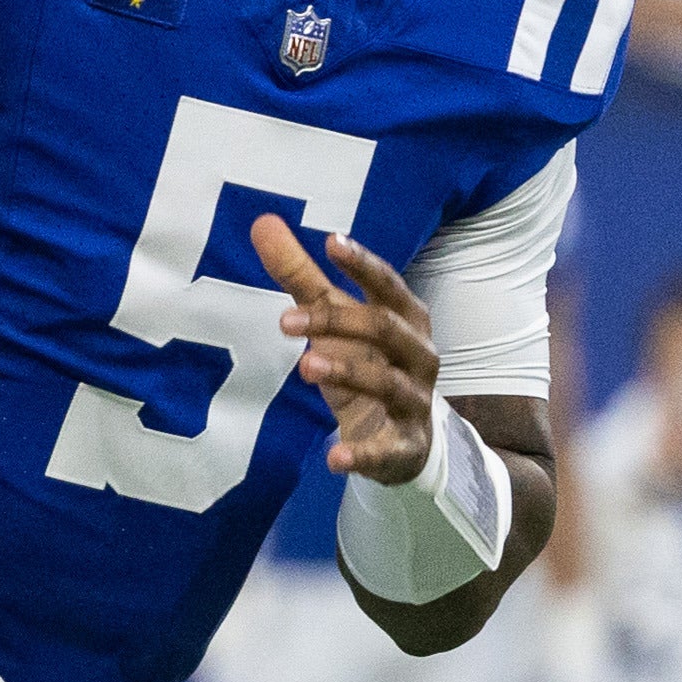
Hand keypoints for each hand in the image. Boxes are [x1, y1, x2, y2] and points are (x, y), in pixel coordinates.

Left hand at [250, 215, 438, 481]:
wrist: (405, 442)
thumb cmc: (368, 365)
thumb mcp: (336, 324)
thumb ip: (302, 277)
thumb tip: (263, 223)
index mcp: (405, 319)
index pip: (388, 286)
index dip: (363, 265)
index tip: (332, 243)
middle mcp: (418, 355)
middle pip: (385, 329)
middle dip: (339, 321)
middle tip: (285, 322)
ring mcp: (415, 402)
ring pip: (388, 383)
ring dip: (349, 373)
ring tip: (306, 367)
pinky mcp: (405, 446)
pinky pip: (387, 450)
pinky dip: (363, 454)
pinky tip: (334, 458)